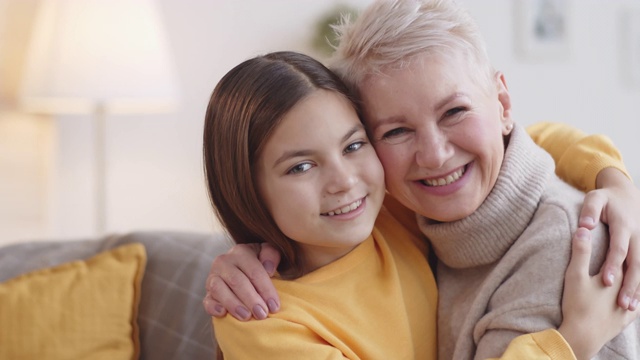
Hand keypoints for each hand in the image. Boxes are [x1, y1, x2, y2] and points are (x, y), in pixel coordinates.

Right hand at [203, 242, 280, 320]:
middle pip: (237, 281)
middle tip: (262, 314)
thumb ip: (272, 255)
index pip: (254, 271)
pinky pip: (207, 300)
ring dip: (233, 304)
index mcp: (241, 252)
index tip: (274, 306)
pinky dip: (213, 307)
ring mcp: (213, 277)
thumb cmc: (260, 264)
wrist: (242, 271)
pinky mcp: (207, 293)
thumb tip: (269, 269)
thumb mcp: (268, 254)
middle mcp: (223, 262)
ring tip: (246, 316)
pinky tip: (223, 313)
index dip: (265, 289)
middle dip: (251, 299)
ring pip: (219, 289)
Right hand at [559, 228, 638, 359]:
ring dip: (637, 282)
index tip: (615, 233)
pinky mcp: (625, 319)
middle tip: (626, 252)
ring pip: (639, 288)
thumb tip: (584, 228)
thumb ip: (581, 251)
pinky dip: (639, 301)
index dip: (619, 243)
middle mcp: (626, 288)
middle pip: (633, 269)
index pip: (622, 253)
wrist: (583, 336)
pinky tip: (638, 302)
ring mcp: (627, 305)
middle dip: (630, 261)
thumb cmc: (577, 304)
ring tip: (636, 274)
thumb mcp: (575, 275)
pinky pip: (638, 308)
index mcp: (616, 274)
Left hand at [579, 167, 639, 309]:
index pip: (619, 249)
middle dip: (630, 285)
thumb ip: (590, 211)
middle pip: (636, 263)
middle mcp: (637, 236)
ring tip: (629, 308)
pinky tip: (636, 301)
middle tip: (621, 304)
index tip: (606, 282)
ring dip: (638, 289)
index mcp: (624, 226)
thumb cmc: (606, 199)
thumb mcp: (595, 198)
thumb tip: (585, 226)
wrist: (626, 194)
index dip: (613, 266)